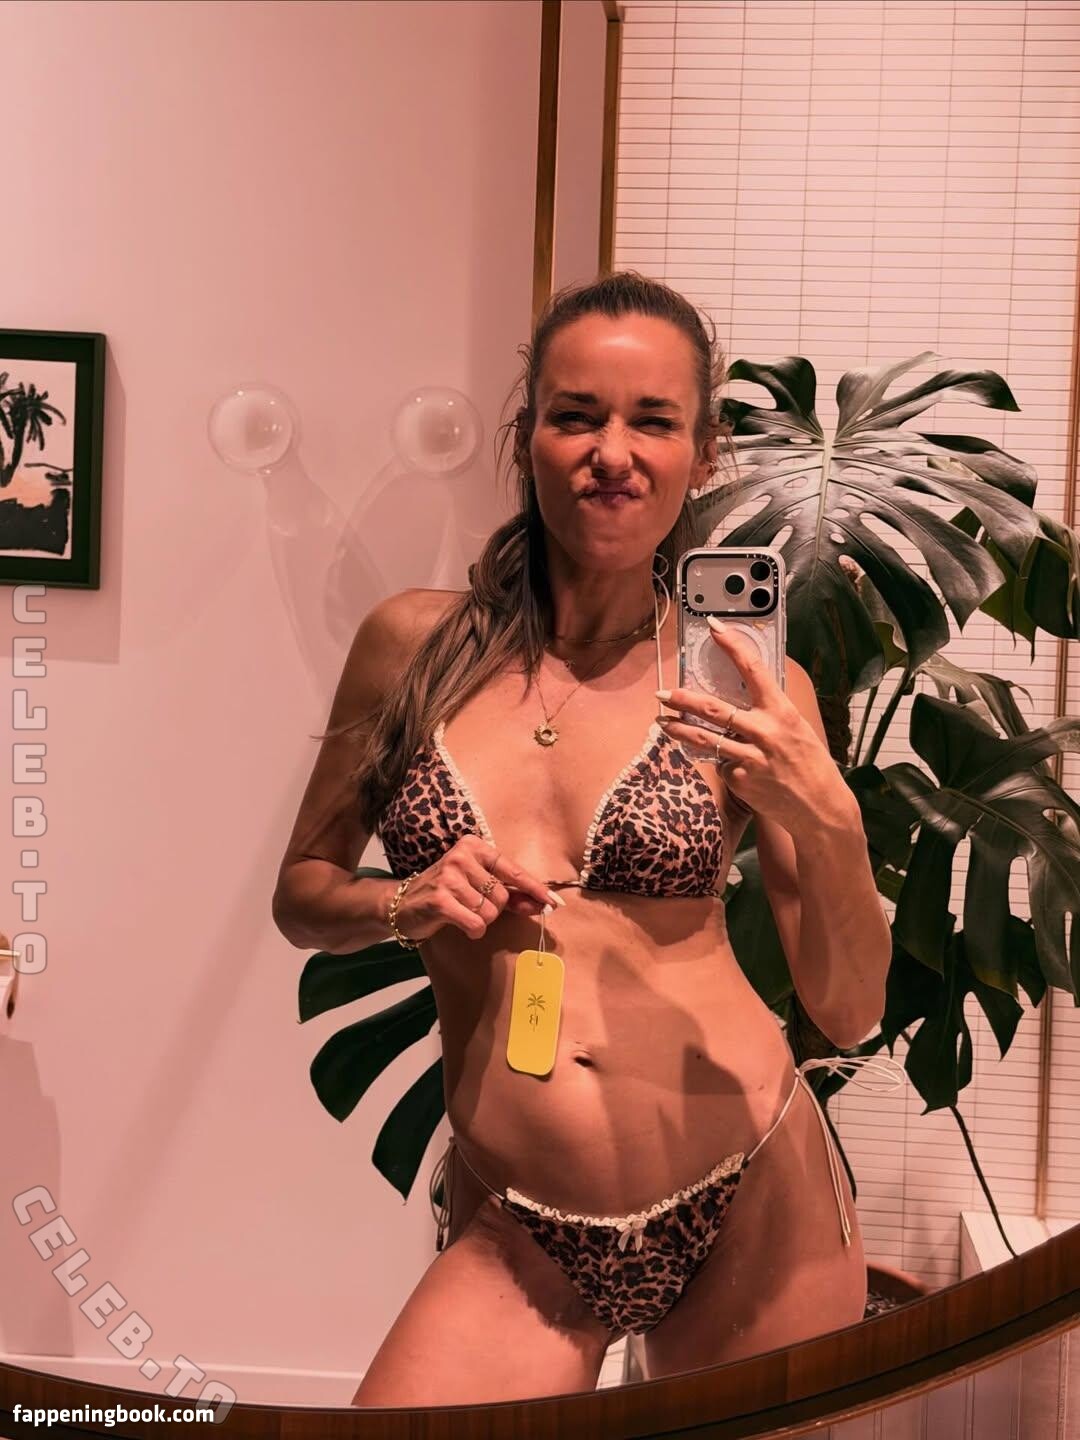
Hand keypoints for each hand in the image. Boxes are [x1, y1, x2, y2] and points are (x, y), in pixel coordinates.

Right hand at [393, 834, 563, 942]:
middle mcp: (461, 856)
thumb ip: (511, 894)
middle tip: (471, 906)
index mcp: (474, 846)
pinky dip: (472, 930)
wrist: (402, 904)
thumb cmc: (447, 893)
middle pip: (502, 895)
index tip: (554, 903)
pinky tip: (459, 924)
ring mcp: (449, 876)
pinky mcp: (440, 899)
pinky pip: (476, 923)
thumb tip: (543, 904)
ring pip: (490, 911)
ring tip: (461, 913)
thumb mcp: (478, 887)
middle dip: (493, 909)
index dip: (535, 888)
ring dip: (481, 920)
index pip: (513, 870)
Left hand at [657, 620, 848, 835]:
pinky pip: (721, 765)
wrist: (819, 808)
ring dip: (678, 730)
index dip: (732, 646)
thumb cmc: (809, 763)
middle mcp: (764, 732)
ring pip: (704, 740)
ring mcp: (750, 758)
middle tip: (663, 693)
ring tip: (662, 723)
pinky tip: (737, 770)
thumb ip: (768, 712)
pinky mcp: (740, 780)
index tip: (714, 628)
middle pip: (713, 709)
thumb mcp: (795, 727)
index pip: (753, 670)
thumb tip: (740, 694)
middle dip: (683, 699)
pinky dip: (723, 763)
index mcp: (781, 712)